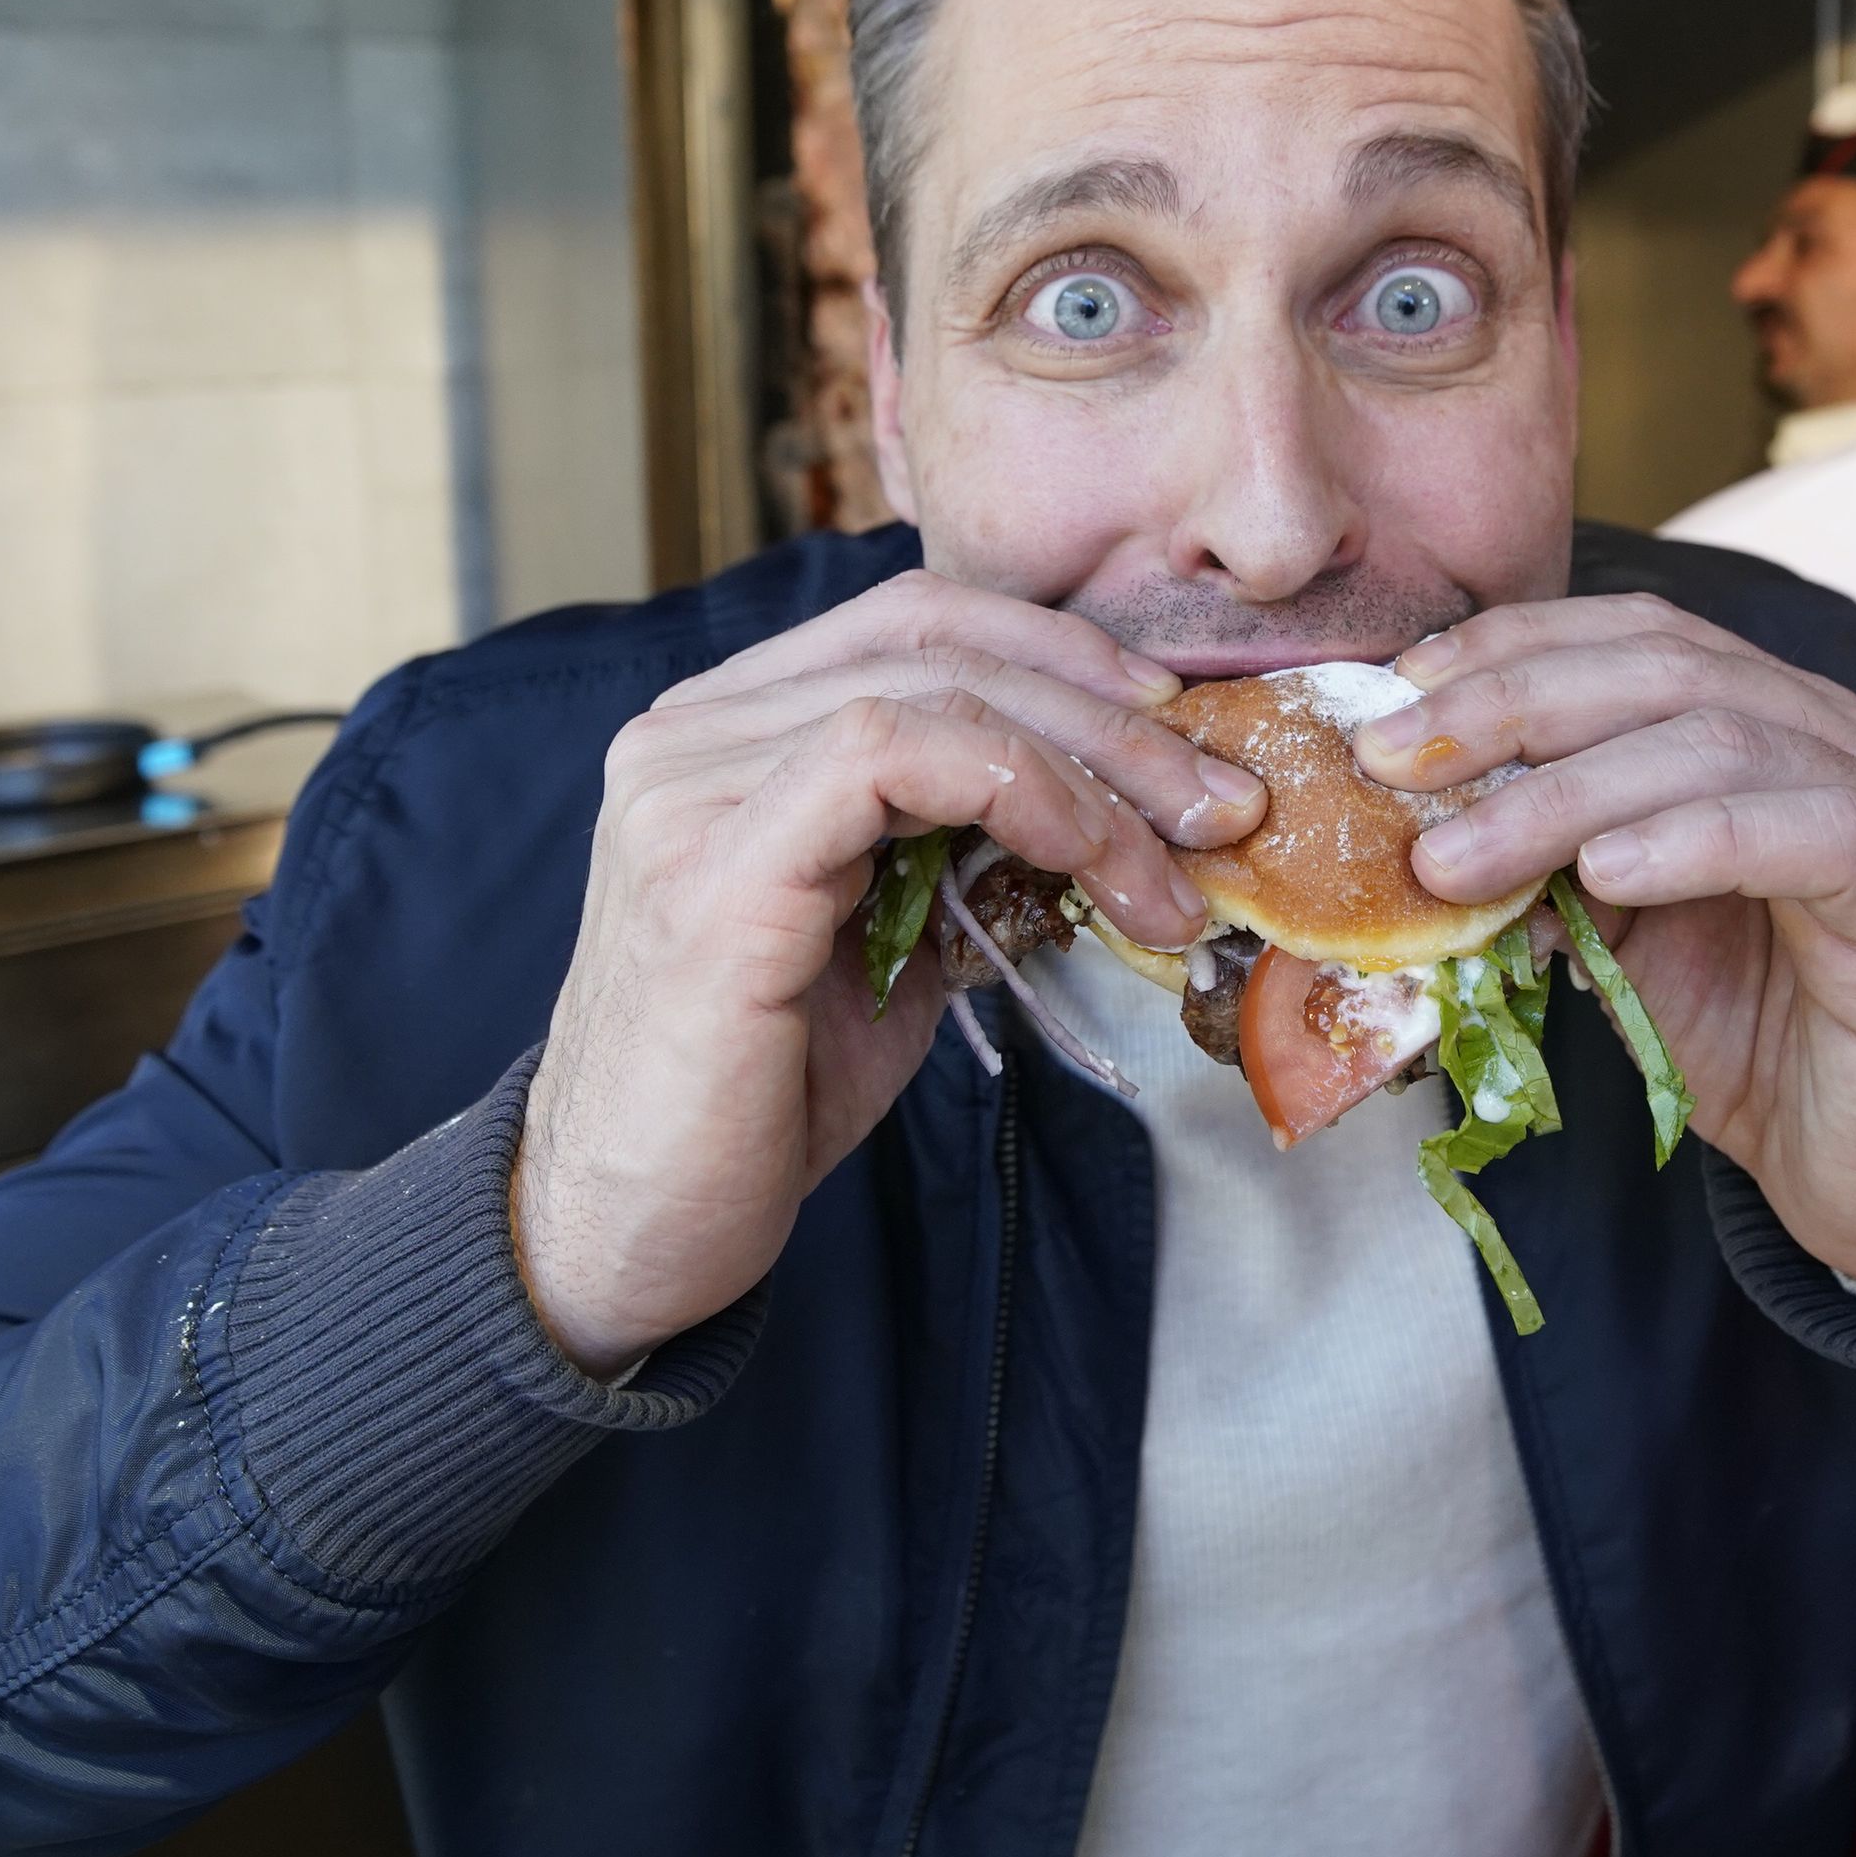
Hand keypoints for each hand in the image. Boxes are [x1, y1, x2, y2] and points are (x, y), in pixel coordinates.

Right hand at [513, 573, 1266, 1374]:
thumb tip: (1125, 814)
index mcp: (726, 731)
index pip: (916, 623)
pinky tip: (1090, 864)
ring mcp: (689, 789)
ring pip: (935, 695)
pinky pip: (892, 760)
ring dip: (1093, 772)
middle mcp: (689, 733)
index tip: (1179, 735)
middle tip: (1224, 801)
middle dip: (1111, 715)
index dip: (1063, 654)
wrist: (631, 1233)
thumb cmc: (757, 1097)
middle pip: (938, 641)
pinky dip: (1022, 793)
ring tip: (1178, 866)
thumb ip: (969, 857)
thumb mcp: (892, 949)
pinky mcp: (711, 868)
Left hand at [1357, 596, 1855, 1312]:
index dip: (1516, 647)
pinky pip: (1810, 835)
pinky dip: (1693, 840)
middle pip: (1670, 669)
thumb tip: (1422, 819)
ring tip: (1456, 852)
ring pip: (1723, 742)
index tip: (1398, 692)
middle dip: (1513, 707)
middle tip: (1393, 761)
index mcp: (1784, 722)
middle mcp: (1850, 741)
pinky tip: (1603, 874)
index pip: (1644, 637)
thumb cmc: (1757, 1043)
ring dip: (1566, 793)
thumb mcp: (1624, 936)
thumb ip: (1551, 863)